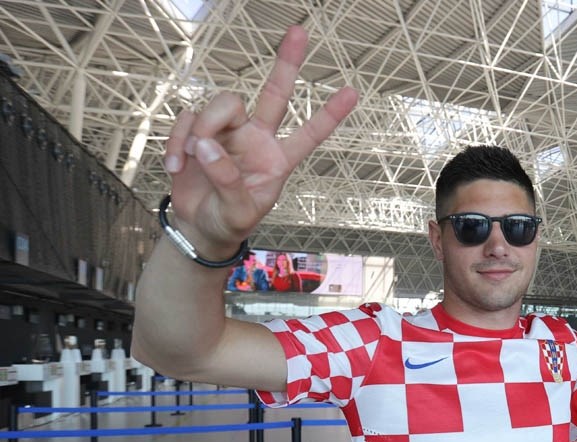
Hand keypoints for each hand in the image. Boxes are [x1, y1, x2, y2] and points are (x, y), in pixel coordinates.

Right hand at [164, 26, 357, 255]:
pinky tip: (176, 168)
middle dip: (287, 63)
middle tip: (299, 31)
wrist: (199, 227)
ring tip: (191, 160)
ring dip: (201, 128)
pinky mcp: (196, 131)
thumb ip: (228, 182)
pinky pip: (186, 118)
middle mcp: (256, 138)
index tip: (352, 92)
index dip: (329, 114)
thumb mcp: (238, 213)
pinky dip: (176, 141)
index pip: (309, 133)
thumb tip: (208, 147)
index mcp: (277, 160)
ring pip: (222, 103)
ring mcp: (227, 131)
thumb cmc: (228, 221)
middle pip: (274, 93)